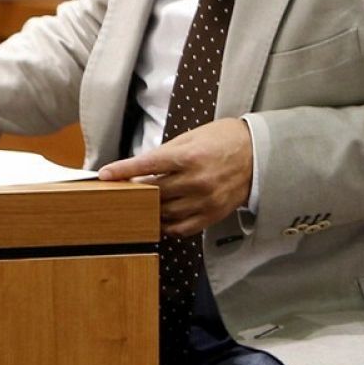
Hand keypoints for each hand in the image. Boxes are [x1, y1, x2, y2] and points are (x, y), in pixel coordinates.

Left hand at [98, 118, 252, 236]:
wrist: (259, 154)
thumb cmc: (224, 140)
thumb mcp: (193, 137)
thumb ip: (166, 153)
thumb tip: (140, 167)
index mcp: (189, 157)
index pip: (146, 165)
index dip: (122, 170)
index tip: (104, 175)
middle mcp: (196, 181)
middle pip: (153, 192)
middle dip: (136, 190)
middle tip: (125, 189)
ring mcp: (205, 200)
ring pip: (164, 212)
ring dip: (149, 208)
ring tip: (142, 203)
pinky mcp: (212, 214)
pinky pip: (182, 227)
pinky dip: (167, 225)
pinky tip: (160, 218)